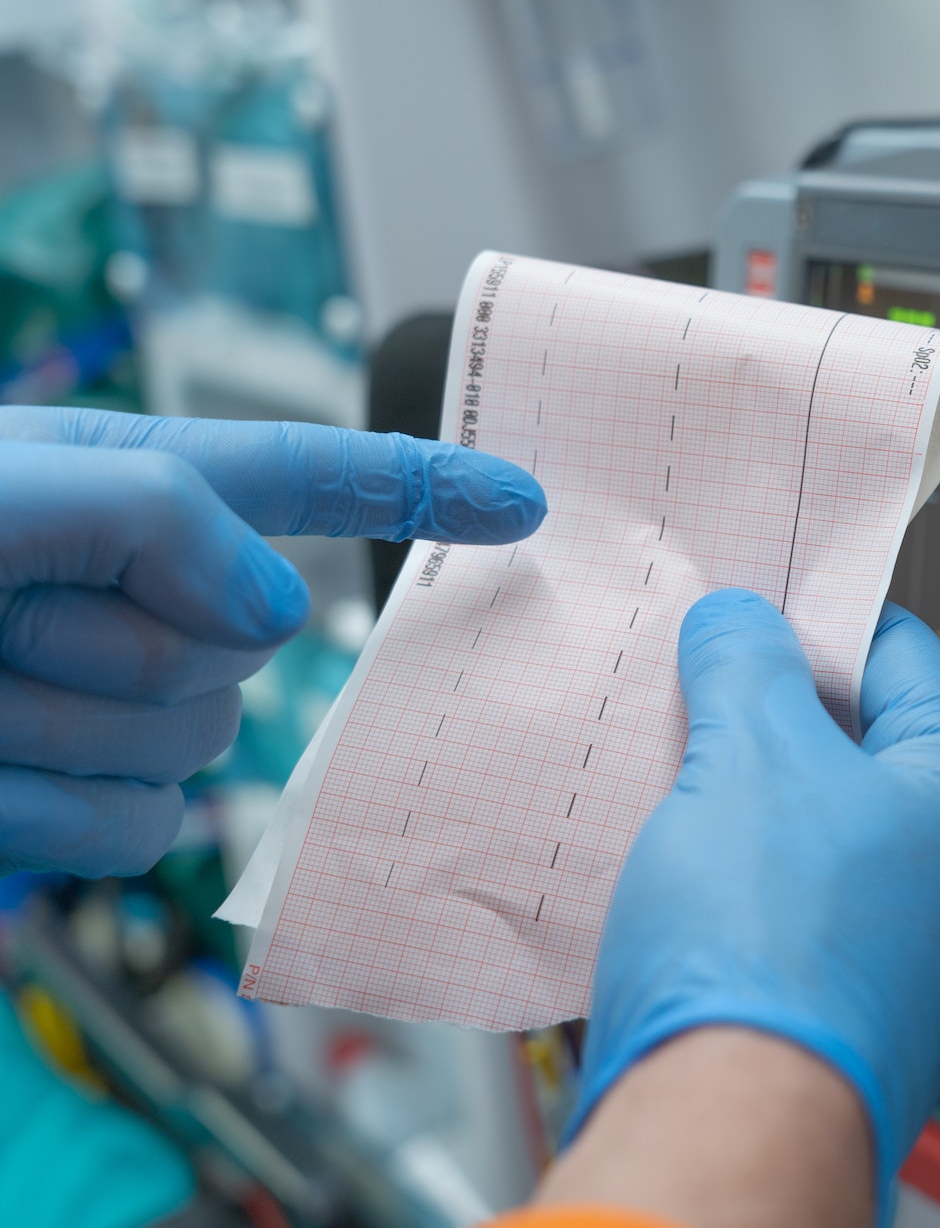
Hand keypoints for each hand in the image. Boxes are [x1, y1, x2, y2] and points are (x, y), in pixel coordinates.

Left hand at [0, 407, 545, 876]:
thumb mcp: (11, 490)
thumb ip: (160, 515)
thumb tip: (280, 613)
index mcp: (134, 491)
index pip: (311, 480)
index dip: (422, 487)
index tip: (519, 502)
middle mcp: (144, 596)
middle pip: (254, 639)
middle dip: (124, 639)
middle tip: (1, 616)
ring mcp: (118, 707)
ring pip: (197, 742)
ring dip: (67, 724)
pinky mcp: (87, 801)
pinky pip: (144, 829)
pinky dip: (56, 813)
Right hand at [573, 590, 939, 1214]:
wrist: (726, 1132)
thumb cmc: (772, 960)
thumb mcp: (752, 757)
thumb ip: (749, 664)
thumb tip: (742, 622)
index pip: (905, 655)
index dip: (818, 614)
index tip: (750, 598)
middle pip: (857, 741)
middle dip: (768, 706)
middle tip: (691, 674)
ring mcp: (898, 946)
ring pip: (812, 823)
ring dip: (738, 787)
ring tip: (664, 757)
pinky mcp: (831, 999)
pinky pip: (783, 898)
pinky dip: (729, 864)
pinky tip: (666, 849)